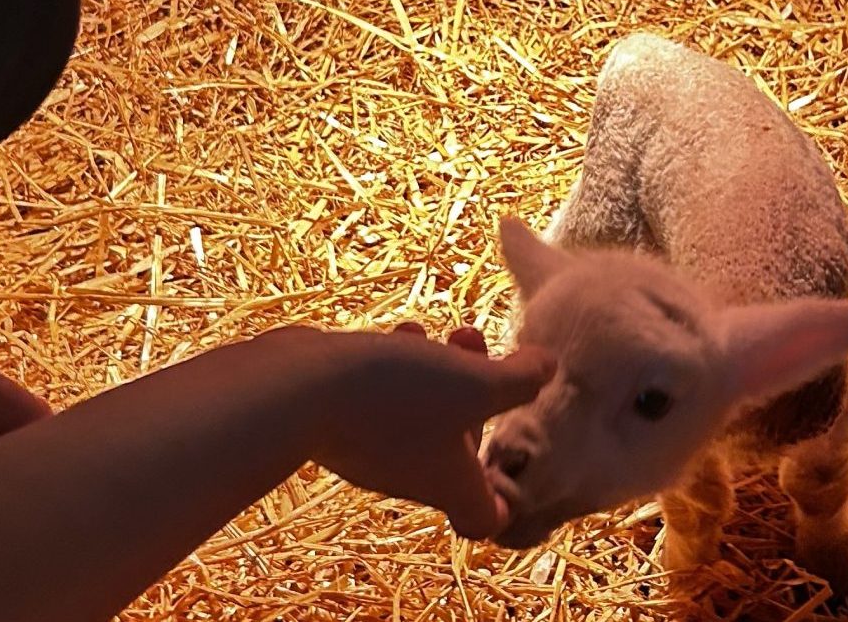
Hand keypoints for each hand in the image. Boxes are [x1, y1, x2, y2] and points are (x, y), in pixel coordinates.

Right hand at [306, 326, 552, 538]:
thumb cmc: (398, 395)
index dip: (508, 491)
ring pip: (423, 415)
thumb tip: (549, 368)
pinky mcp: (345, 423)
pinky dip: (401, 366)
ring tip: (442, 332)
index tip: (515, 450)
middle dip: (476, 395)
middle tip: (477, 350)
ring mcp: (373, 451)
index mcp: (450, 484)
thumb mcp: (476, 383)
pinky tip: (402, 334)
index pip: (487, 515)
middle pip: (458, 453)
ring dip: (440, 370)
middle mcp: (412, 476)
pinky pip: (386, 398)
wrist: (298, 390)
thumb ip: (520, 380)